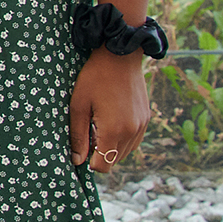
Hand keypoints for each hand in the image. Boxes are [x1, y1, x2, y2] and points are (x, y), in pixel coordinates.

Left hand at [68, 47, 147, 171]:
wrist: (120, 56)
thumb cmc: (94, 78)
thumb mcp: (79, 105)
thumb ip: (79, 135)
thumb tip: (77, 160)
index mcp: (114, 130)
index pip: (104, 165)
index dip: (90, 162)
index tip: (80, 148)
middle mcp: (132, 132)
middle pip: (114, 161)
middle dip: (99, 154)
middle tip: (87, 133)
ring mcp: (142, 126)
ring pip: (125, 152)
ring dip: (111, 147)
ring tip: (98, 125)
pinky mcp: (146, 119)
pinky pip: (134, 140)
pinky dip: (121, 139)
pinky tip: (110, 122)